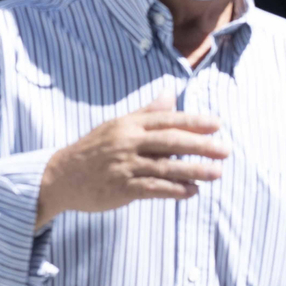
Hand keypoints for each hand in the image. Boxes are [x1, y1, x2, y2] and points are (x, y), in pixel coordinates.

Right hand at [36, 95, 227, 229]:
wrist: (60, 176)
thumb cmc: (93, 150)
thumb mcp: (116, 126)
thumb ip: (146, 113)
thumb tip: (170, 94)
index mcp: (127, 125)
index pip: (165, 120)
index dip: (193, 122)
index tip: (217, 125)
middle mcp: (126, 142)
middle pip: (170, 141)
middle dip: (201, 145)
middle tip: (225, 151)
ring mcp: (124, 166)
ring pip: (166, 166)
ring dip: (194, 170)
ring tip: (216, 173)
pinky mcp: (122, 188)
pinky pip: (154, 188)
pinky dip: (175, 189)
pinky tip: (192, 191)